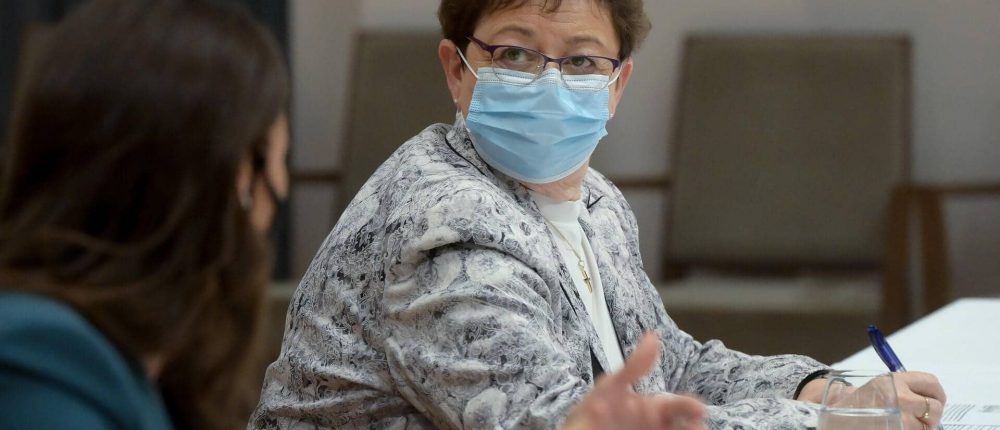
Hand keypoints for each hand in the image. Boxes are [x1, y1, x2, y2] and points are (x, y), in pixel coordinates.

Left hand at [562, 333, 706, 429]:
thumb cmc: (590, 414)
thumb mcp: (609, 387)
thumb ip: (632, 367)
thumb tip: (652, 337)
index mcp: (648, 408)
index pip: (675, 406)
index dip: (690, 406)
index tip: (700, 410)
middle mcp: (653, 426)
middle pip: (682, 426)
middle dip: (693, 425)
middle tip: (698, 426)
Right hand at [807, 371, 945, 429]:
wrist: (840, 415)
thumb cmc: (862, 401)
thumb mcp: (882, 384)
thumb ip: (906, 386)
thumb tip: (932, 397)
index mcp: (896, 380)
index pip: (932, 383)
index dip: (937, 393)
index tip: (936, 399)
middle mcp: (901, 397)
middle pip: (935, 406)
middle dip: (931, 413)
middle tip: (922, 415)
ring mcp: (902, 418)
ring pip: (929, 425)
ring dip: (922, 426)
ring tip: (905, 423)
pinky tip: (901, 427)